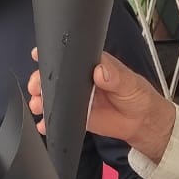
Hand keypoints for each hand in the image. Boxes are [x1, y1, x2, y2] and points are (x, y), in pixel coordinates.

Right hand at [28, 50, 175, 161]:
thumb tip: (100, 71)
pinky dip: (49, 121)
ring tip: (36, 105)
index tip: (38, 54)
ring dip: (41, 100)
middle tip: (36, 87)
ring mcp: (77, 98)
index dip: (52, 55)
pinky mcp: (77, 115)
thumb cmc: (138, 96)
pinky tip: (43, 124)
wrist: (142, 122)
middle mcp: (81, 80)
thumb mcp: (129, 83)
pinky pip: (59, 117)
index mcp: (93, 65)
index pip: (70, 57)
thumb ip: (115, 76)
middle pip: (55, 77)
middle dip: (41, 80)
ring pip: (53, 97)